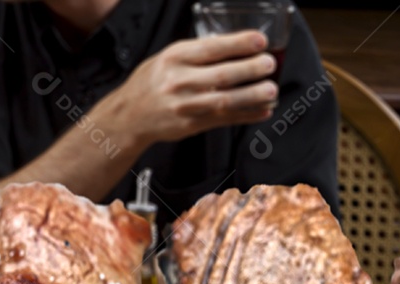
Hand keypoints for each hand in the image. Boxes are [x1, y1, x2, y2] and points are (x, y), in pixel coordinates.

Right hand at [115, 31, 277, 144]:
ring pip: (224, 100)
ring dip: (252, 96)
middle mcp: (179, 82)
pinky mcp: (191, 125)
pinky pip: (223, 120)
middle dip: (250, 69)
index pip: (212, 49)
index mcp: (174, 58)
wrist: (129, 116)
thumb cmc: (150, 84)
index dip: (239, 44)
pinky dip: (245, 116)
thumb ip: (196, 52)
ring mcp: (185, 106)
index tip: (259, 41)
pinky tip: (262, 111)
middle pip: (221, 75)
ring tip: (270, 89)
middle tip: (269, 64)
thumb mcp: (167, 58)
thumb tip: (232, 45)